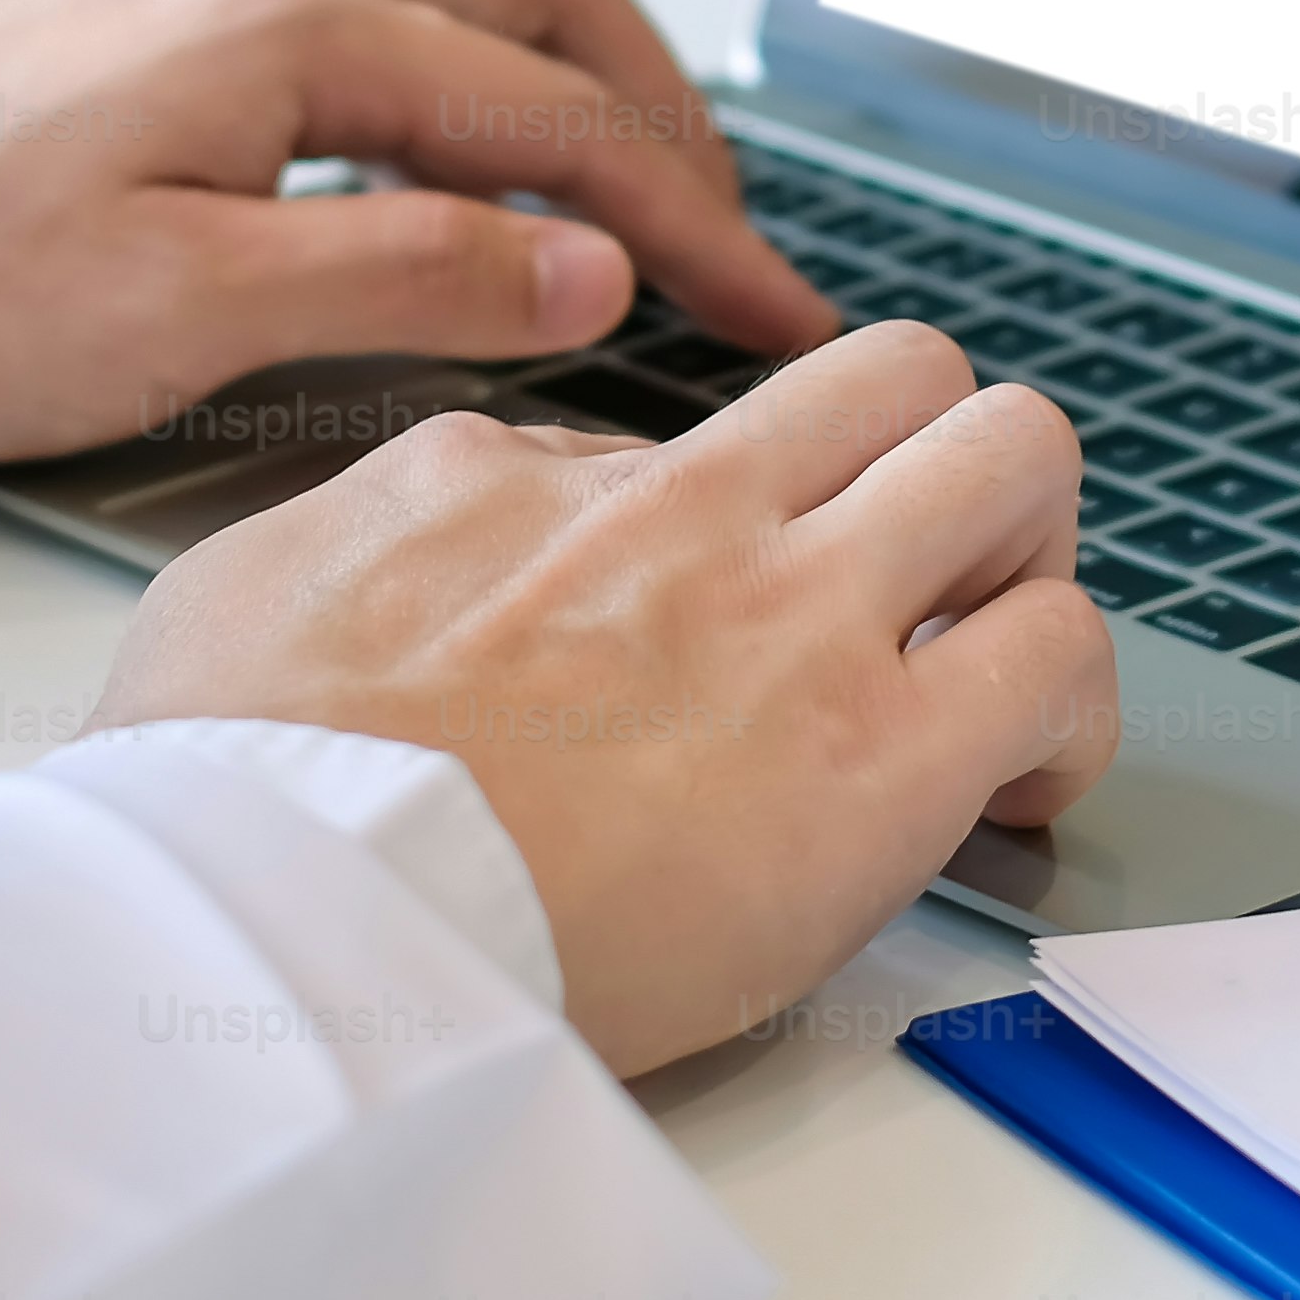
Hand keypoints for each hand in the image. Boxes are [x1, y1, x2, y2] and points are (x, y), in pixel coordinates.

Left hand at [0, 0, 837, 466]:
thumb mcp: (175, 315)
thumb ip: (404, 279)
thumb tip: (587, 265)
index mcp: (284, 21)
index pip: (563, 112)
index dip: (694, 220)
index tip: (779, 308)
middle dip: (664, 110)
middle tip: (728, 243)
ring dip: (568, 88)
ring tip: (623, 218)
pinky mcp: (144, 5)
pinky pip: (368, 11)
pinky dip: (464, 82)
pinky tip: (458, 181)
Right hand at [86, 325, 1118, 1070]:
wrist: (273, 925)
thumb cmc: (229, 813)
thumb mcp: (247, 598)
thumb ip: (383, 540)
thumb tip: (478, 528)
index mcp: (523, 480)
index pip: (709, 440)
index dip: (756, 528)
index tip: (749, 616)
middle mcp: (681, 513)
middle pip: (903, 374)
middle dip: (943, 467)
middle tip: (924, 592)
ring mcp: (792, 617)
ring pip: (1015, 455)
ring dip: (1026, 555)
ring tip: (987, 671)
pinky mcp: (874, 757)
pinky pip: (1059, 655)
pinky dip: (1070, 713)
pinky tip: (1015, 790)